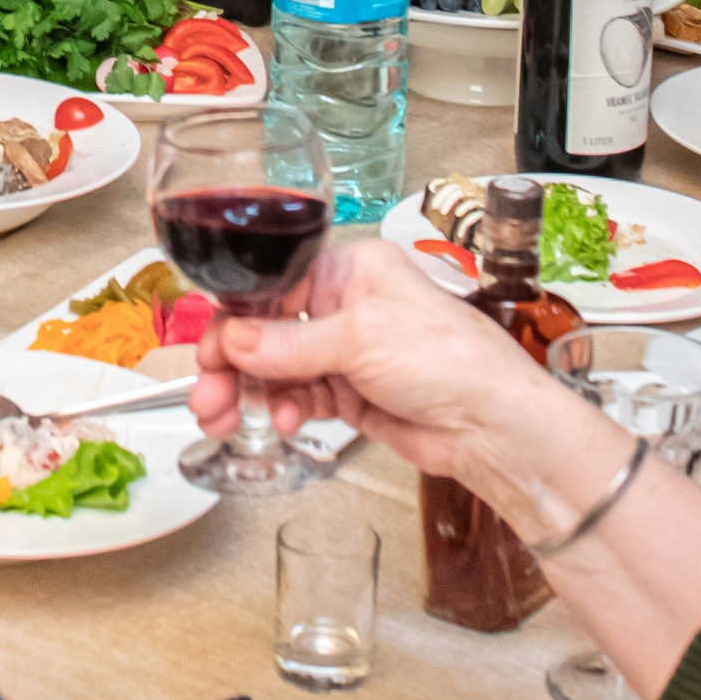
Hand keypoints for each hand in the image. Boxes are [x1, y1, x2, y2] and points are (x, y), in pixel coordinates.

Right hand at [190, 233, 547, 478]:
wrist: (494, 428)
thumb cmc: (451, 361)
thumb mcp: (360, 340)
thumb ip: (289, 343)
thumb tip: (231, 340)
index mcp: (351, 270)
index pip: (272, 285)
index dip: (235, 319)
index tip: (206, 350)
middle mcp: (346, 305)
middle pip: (268, 330)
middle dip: (233, 364)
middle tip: (206, 395)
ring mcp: (348, 351)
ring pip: (278, 368)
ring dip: (252, 392)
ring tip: (227, 418)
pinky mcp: (352, 392)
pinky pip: (300, 395)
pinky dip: (284, 407)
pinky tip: (281, 420)